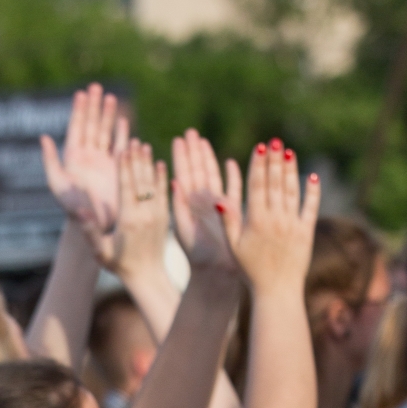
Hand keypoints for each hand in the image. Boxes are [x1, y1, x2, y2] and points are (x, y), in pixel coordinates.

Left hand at [40, 85, 128, 240]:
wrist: (95, 226)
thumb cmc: (73, 210)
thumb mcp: (58, 184)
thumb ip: (50, 161)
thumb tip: (43, 137)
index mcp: (73, 158)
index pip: (76, 129)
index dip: (79, 111)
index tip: (81, 93)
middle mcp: (88, 158)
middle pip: (91, 125)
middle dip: (94, 106)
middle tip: (96, 86)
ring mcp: (103, 163)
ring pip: (106, 132)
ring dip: (108, 115)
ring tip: (111, 97)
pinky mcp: (118, 169)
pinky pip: (120, 147)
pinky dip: (122, 134)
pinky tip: (124, 121)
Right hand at [91, 140, 170, 280]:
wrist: (147, 276)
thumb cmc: (119, 264)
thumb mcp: (100, 251)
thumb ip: (90, 232)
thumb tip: (78, 213)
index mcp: (129, 221)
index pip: (126, 188)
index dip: (125, 167)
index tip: (122, 149)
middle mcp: (146, 215)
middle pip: (141, 181)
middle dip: (137, 160)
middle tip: (134, 141)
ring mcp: (158, 215)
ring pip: (153, 184)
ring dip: (149, 164)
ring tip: (145, 146)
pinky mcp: (165, 217)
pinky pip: (164, 193)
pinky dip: (162, 177)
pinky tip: (161, 164)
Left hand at [171, 130, 240, 274]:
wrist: (215, 276)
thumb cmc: (196, 258)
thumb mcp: (182, 231)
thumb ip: (178, 207)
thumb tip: (173, 181)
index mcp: (187, 206)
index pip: (182, 176)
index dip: (179, 157)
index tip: (177, 139)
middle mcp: (201, 203)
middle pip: (197, 171)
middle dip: (193, 152)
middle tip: (189, 131)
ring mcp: (216, 207)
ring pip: (212, 176)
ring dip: (208, 158)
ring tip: (203, 141)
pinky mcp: (232, 212)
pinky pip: (233, 190)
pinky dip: (232, 176)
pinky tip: (231, 162)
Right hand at [219, 140, 319, 294]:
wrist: (276, 291)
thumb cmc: (250, 270)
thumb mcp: (234, 247)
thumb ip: (229, 222)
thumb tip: (220, 200)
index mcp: (256, 221)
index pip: (257, 186)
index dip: (259, 165)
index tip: (260, 148)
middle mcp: (275, 220)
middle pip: (275, 184)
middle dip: (275, 161)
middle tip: (276, 141)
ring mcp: (293, 225)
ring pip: (292, 191)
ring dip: (291, 170)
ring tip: (289, 152)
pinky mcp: (306, 232)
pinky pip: (310, 207)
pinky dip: (312, 192)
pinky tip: (312, 176)